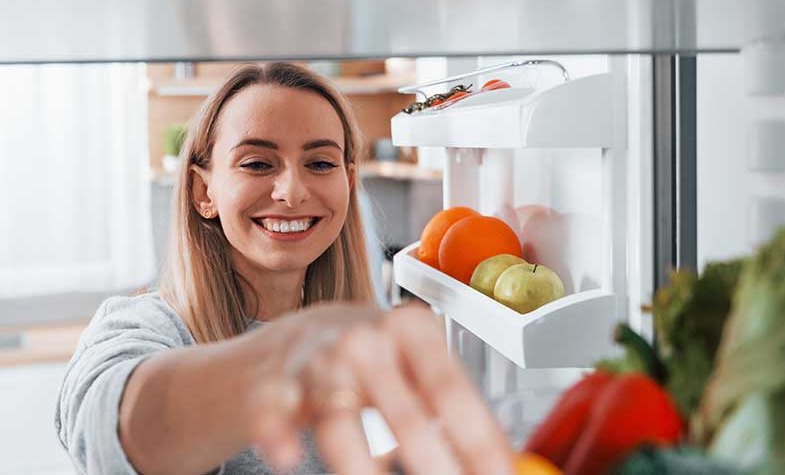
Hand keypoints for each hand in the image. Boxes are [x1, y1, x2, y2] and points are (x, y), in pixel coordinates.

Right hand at [239, 303, 514, 474]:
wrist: (298, 337)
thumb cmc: (371, 356)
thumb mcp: (415, 363)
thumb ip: (453, 405)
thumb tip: (506, 460)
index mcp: (409, 329)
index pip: (452, 392)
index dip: (479, 444)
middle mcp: (363, 339)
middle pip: (405, 415)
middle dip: (435, 465)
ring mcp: (315, 361)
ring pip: (341, 421)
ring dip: (363, 467)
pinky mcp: (272, 385)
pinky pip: (273, 415)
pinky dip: (279, 436)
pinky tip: (288, 455)